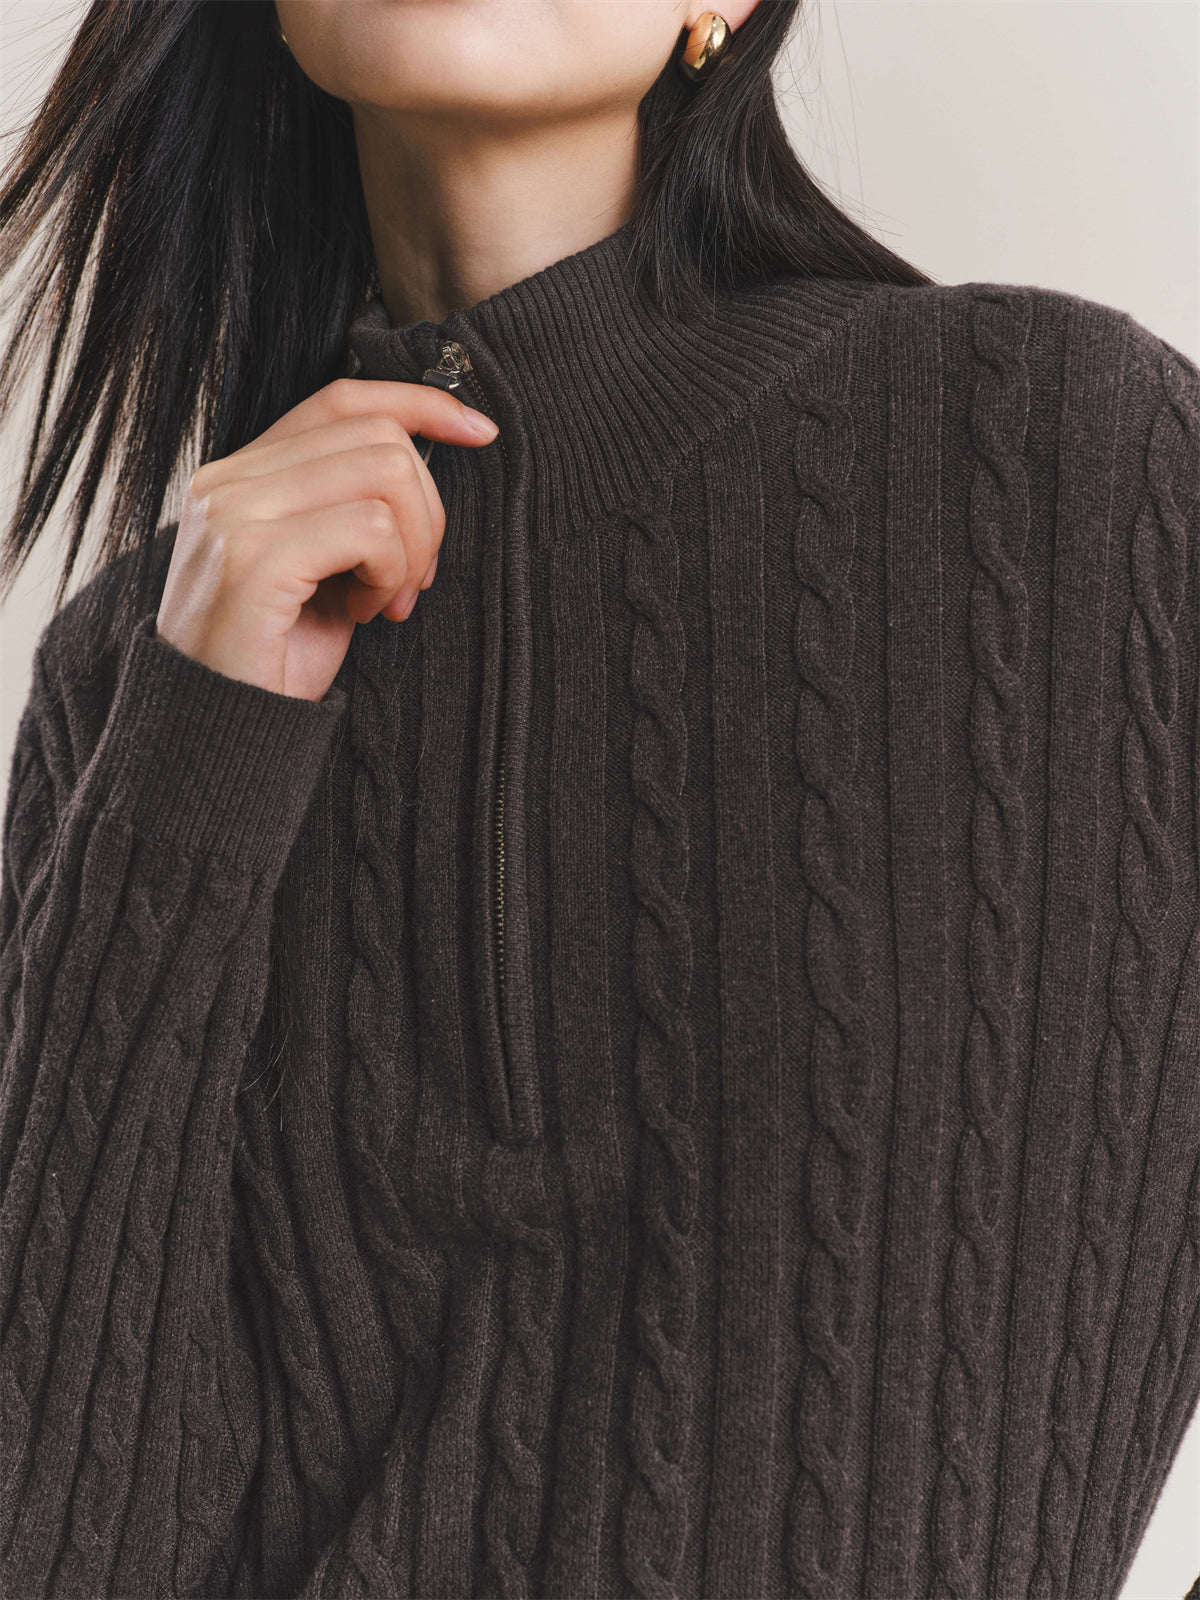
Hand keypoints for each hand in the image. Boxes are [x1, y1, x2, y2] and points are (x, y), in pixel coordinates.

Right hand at [156, 377, 497, 700]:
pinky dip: (391, 572)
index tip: (479, 432)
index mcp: (242, 474)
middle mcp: (229, 481)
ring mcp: (236, 515)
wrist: (217, 729)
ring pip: (386, 475)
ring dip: (413, 547)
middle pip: (379, 438)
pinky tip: (366, 612)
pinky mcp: (253, 560)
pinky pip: (372, 529)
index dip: (420, 403)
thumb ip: (350, 509)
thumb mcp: (319, 568)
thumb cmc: (272, 658)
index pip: (342, 400)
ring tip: (387, 600)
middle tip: (413, 579)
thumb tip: (426, 467)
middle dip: (427, 511)